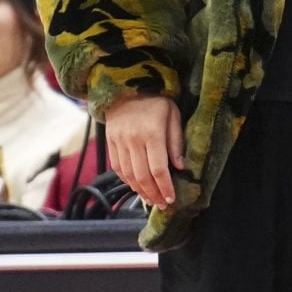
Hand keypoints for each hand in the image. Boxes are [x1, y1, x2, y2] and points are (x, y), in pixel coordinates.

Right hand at [105, 96, 183, 210]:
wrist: (126, 87)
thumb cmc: (155, 101)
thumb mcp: (173, 114)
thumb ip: (176, 141)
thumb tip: (180, 167)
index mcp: (152, 132)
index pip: (158, 168)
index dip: (165, 186)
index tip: (171, 199)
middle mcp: (134, 139)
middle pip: (143, 176)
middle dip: (153, 194)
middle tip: (162, 204)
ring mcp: (120, 142)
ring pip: (129, 175)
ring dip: (140, 191)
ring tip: (151, 199)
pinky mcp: (111, 143)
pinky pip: (118, 168)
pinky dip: (128, 181)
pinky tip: (137, 187)